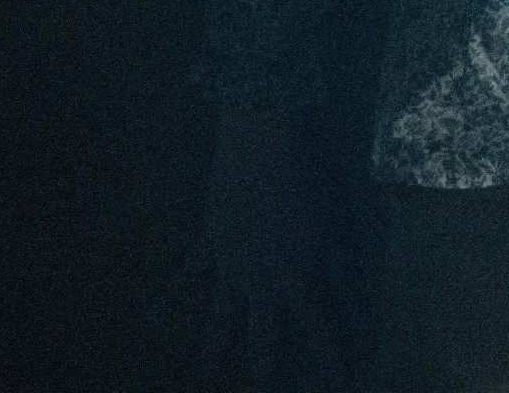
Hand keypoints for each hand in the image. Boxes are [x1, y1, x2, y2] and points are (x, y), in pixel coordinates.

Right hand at [193, 108, 338, 389]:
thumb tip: (356, 304)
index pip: (323, 328)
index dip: (333, 357)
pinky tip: (152, 316)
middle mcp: (266, 278)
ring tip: (208, 376)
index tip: (344, 381)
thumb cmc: (314, 177)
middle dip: (263, 358)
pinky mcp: (211, 241)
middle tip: (260, 383)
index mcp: (304, 274)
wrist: (266, 140)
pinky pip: (187, 275)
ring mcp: (233, 263)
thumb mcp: (340, 227)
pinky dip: (170, 296)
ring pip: (222, 316)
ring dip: (215, 346)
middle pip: (264, 331)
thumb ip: (343, 270)